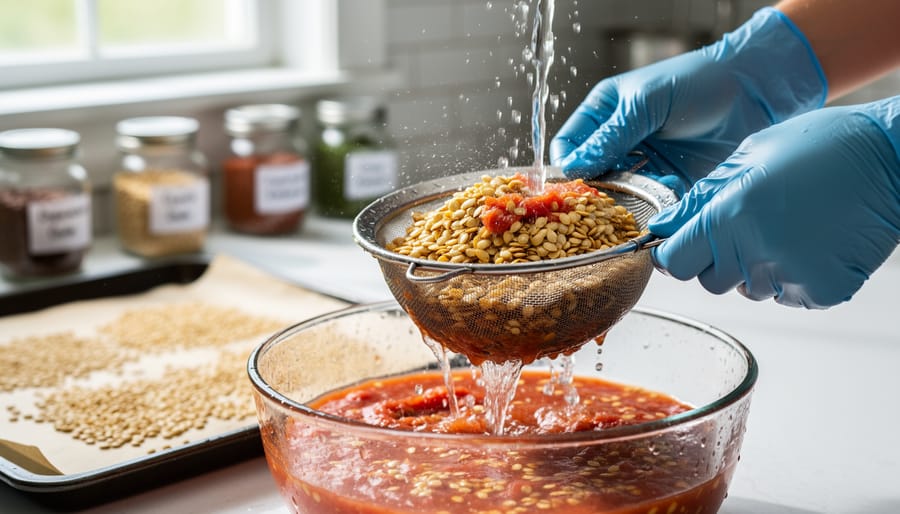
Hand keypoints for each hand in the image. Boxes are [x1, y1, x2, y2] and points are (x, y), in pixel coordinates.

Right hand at [549, 7, 825, 189]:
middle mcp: (620, 141)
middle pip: (592, 175)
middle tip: (602, 202)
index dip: (567, 165)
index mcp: (605, 113)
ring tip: (637, 199)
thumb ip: (610, 137)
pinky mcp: (670, 183)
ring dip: (625, 201)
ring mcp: (645, 163)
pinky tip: (663, 197)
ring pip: (620, 193)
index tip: (573, 183)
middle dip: (595, 191)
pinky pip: (650, 203)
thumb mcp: (646, 104)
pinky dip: (652, 207)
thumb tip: (573, 168)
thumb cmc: (698, 82)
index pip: (570, 145)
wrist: (755, 91)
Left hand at [649, 98, 899, 308]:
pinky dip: (794, 276)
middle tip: (746, 225)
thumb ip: (699, 199)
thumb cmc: (820, 145)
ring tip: (787, 227)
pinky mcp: (823, 290)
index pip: (675, 262)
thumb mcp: (747, 156)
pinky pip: (788, 296)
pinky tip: (812, 242)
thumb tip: (662, 228)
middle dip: (717, 259)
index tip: (684, 243)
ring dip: (757, 266)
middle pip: (709, 280)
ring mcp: (791, 276)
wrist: (893, 156)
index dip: (675, 253)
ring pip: (749, 289)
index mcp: (730, 216)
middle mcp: (756, 252)